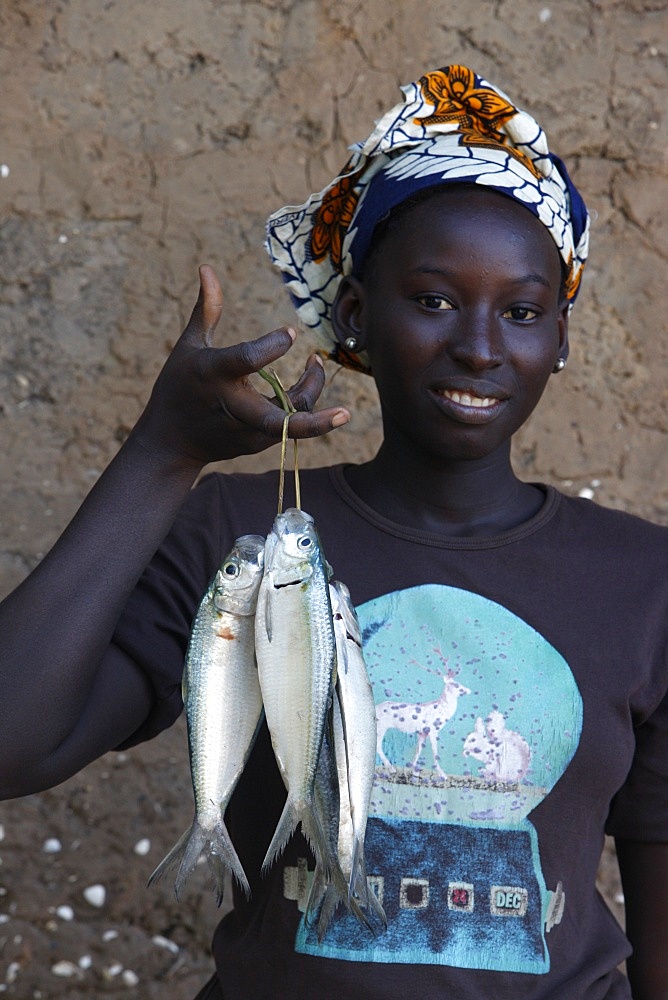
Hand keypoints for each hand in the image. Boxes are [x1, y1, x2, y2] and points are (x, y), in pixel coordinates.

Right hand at [133, 266, 349, 467]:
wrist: (170, 440)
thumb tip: (207, 267)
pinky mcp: (256, 444)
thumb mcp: (190, 345)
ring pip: (292, 421)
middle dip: (313, 421)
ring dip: (314, 398)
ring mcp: (246, 431)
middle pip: (280, 420)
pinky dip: (302, 405)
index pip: (248, 360)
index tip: (290, 333)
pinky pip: (288, 425)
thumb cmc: (179, 384)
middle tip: (347, 413)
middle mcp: (233, 406)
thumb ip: (207, 309)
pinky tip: (305, 382)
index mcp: (213, 374)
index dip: (273, 347)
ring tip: (315, 364)